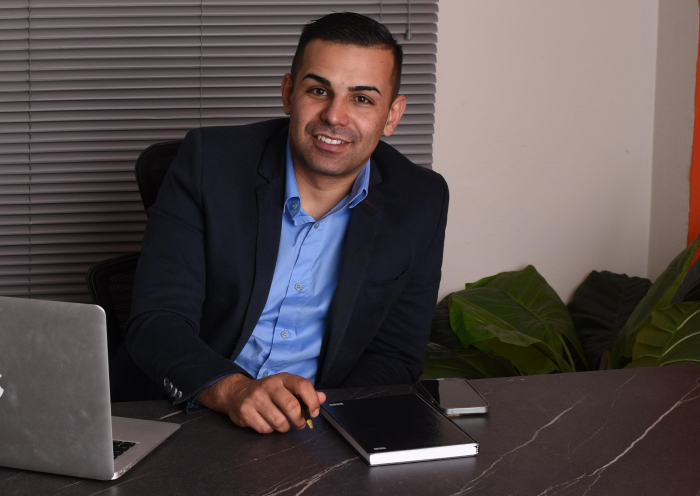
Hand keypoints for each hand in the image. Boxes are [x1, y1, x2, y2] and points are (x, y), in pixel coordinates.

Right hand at [196, 372, 325, 433]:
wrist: (237, 393)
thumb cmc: (267, 392)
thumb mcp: (286, 387)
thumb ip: (305, 393)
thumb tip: (323, 397)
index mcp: (282, 378)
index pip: (303, 385)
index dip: (313, 401)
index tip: (314, 412)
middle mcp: (269, 386)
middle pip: (292, 407)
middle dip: (299, 420)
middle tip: (299, 423)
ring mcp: (256, 398)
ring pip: (279, 422)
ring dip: (284, 427)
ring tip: (282, 423)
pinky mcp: (245, 411)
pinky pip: (265, 429)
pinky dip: (269, 430)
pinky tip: (267, 422)